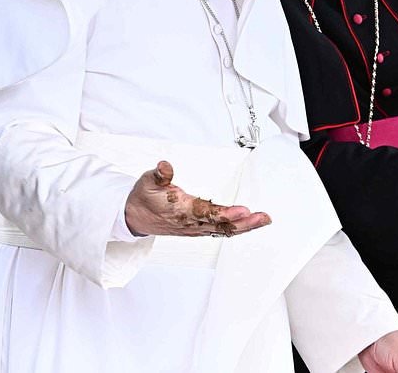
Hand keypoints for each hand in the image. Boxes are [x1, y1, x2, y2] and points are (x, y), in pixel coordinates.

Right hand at [124, 161, 270, 237]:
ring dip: (245, 226)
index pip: (208, 214)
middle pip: (222, 225)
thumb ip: (158, 174)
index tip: (243, 210)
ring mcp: (195, 228)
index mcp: (181, 210)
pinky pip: (219, 232)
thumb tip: (165, 166)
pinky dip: (235, 229)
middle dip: (244, 222)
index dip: (226, 214)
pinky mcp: (197, 229)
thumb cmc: (143, 198)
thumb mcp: (146, 181)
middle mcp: (191, 222)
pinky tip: (248, 226)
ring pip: (223, 230)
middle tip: (263, 217)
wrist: (134, 217)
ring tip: (263, 220)